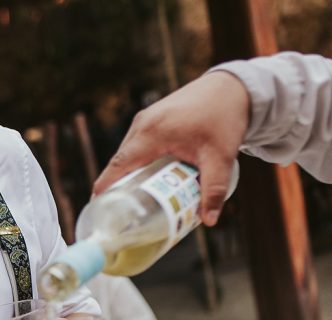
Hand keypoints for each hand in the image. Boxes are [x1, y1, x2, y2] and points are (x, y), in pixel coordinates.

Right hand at [94, 70, 250, 225]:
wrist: (232, 87)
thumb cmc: (224, 118)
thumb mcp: (220, 157)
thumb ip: (213, 189)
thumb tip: (209, 221)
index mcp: (152, 133)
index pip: (118, 166)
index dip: (105, 189)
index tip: (99, 209)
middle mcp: (142, 124)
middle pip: (119, 162)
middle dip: (116, 188)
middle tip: (120, 214)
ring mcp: (145, 119)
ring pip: (127, 154)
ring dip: (126, 175)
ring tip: (131, 200)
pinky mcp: (151, 118)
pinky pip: (135, 145)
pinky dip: (135, 163)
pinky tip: (144, 178)